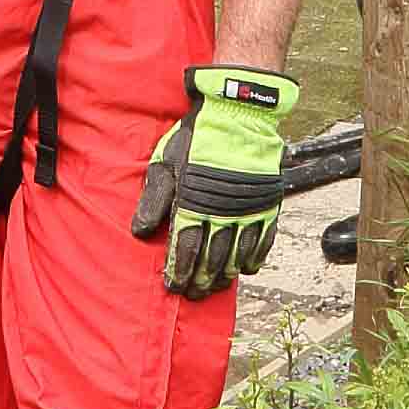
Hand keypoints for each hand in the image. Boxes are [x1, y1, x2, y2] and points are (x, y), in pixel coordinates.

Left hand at [129, 64, 298, 294]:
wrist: (239, 113)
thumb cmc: (198, 136)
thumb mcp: (166, 162)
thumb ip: (155, 200)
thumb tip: (140, 233)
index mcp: (193, 202)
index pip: (185, 248)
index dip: (179, 271)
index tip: (172, 285)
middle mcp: (222, 212)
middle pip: (210, 258)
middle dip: (200, 280)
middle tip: (193, 294)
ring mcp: (248, 210)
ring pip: (236, 254)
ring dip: (224, 275)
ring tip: (215, 287)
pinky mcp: (267, 204)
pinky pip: (263, 241)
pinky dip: (253, 258)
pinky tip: (244, 269)